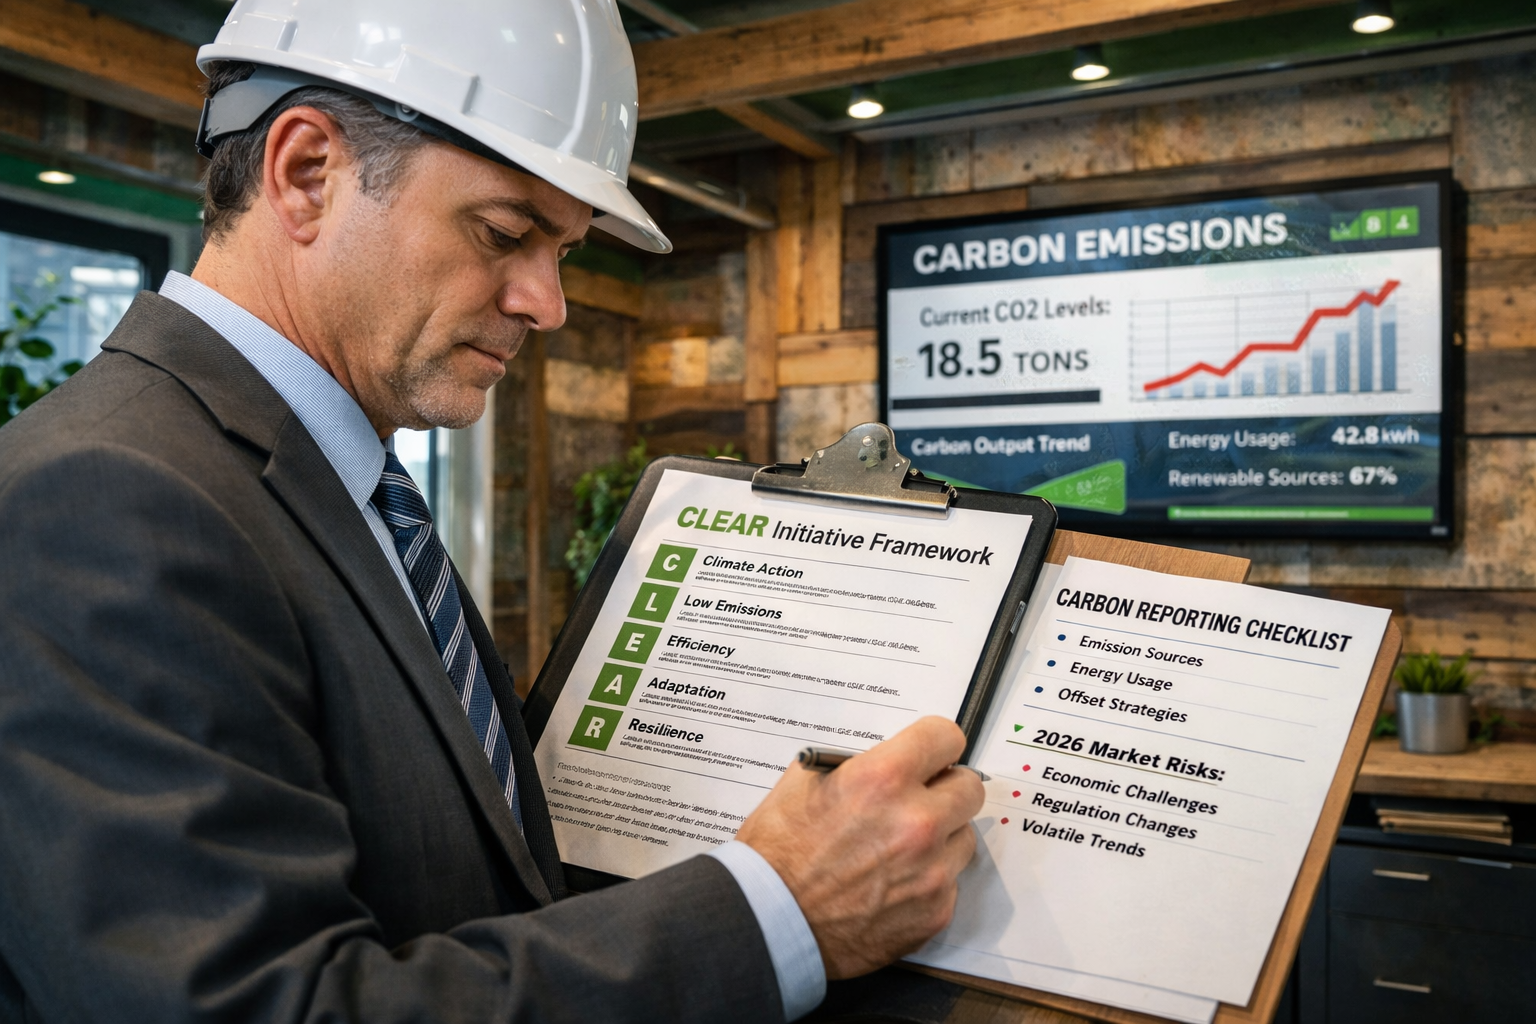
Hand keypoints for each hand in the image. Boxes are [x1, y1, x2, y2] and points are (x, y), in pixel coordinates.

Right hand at [735, 716, 983, 978]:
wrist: (769, 922)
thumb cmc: (777, 854)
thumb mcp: (803, 782)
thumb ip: (856, 764)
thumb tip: (887, 758)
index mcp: (883, 779)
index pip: (945, 737)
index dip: (935, 744)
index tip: (932, 753)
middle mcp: (917, 822)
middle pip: (969, 787)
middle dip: (945, 790)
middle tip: (920, 801)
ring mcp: (931, 871)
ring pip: (963, 837)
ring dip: (940, 838)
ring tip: (898, 849)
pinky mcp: (935, 912)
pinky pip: (949, 883)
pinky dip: (928, 881)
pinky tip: (891, 885)